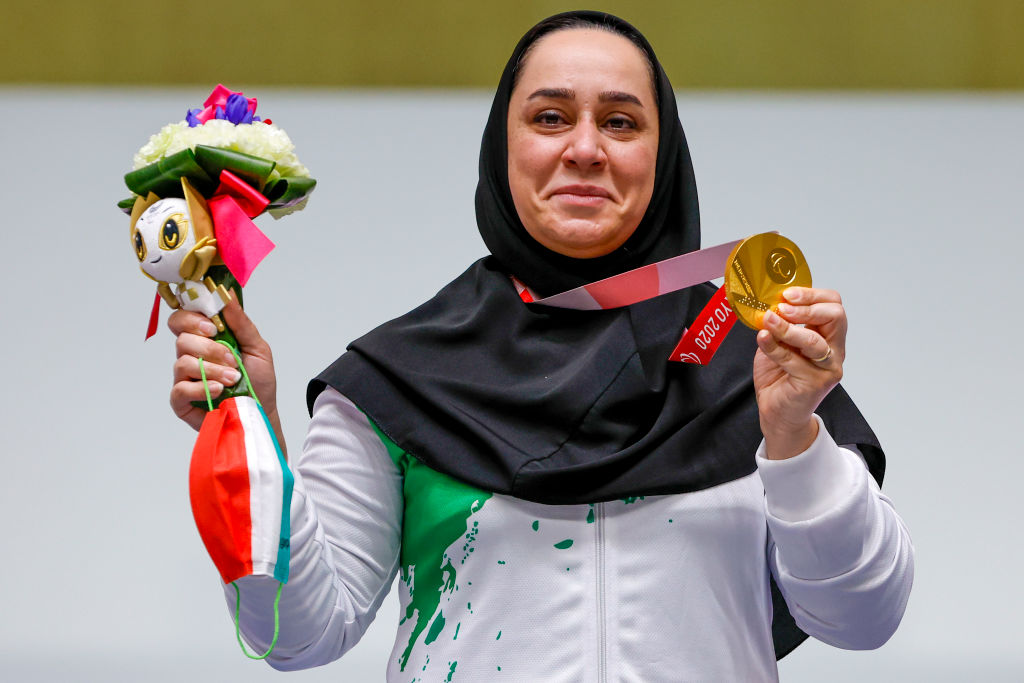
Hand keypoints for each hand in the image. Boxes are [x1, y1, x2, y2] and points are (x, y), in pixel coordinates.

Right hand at [167, 299, 282, 449]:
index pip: (182, 319)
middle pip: (181, 339)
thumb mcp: (258, 348)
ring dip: (212, 369)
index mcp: (205, 339)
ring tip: (233, 378)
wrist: (262, 411)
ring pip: (182, 363)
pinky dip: (200, 387)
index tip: (213, 327)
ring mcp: (184, 378)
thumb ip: (241, 323)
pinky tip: (218, 390)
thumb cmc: (258, 380)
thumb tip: (227, 295)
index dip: (192, 318)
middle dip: (209, 347)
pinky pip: (179, 389)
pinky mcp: (181, 401)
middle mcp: (191, 356)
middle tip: (231, 358)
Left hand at [752, 287, 845, 459]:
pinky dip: (774, 347)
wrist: (777, 414)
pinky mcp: (814, 383)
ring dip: (788, 328)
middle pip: (835, 317)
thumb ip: (779, 326)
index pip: (833, 305)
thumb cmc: (779, 378)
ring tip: (768, 320)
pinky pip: (793, 360)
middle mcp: (834, 351)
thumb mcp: (779, 344)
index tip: (788, 294)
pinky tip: (763, 339)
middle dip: (807, 307)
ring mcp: (827, 369)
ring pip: (814, 341)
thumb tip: (767, 305)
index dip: (813, 295)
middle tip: (782, 307)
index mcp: (828, 336)